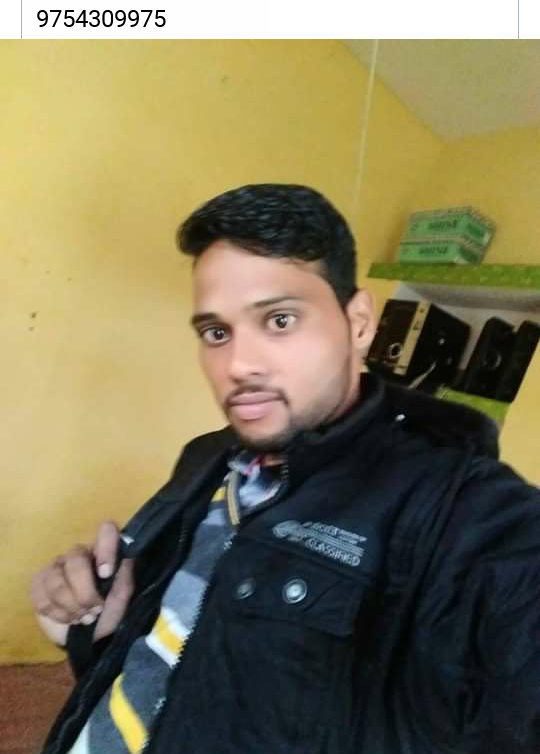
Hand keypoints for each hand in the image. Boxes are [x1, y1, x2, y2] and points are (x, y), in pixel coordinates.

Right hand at [30, 521, 134, 645]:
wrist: (89, 638)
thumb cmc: (109, 613)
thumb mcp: (122, 598)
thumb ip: (124, 577)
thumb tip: (123, 559)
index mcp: (103, 552)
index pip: (106, 532)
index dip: (106, 548)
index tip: (106, 573)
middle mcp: (78, 554)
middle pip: (76, 560)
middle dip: (85, 592)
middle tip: (95, 610)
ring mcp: (55, 567)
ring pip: (56, 581)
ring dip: (71, 606)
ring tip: (84, 618)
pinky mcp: (38, 584)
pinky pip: (42, 596)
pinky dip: (57, 613)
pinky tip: (68, 619)